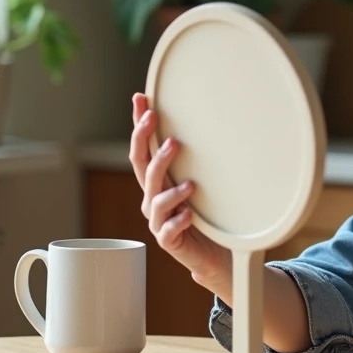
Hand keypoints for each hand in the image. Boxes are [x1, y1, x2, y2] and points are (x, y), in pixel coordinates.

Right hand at [130, 93, 229, 288]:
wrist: (214, 253)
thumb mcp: (200, 181)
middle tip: (159, 124)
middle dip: (146, 143)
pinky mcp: (169, 241)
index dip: (138, 125)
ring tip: (189, 182)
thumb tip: (211, 119)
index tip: (140, 99)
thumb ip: (197, 158)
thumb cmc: (207, 213)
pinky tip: (190, 214)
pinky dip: (178, 221)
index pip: (142, 149)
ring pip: (156, 200)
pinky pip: (168, 230)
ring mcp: (159, 220)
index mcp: (157, 182)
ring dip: (170, 188)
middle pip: (142, 168)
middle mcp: (152, 198)